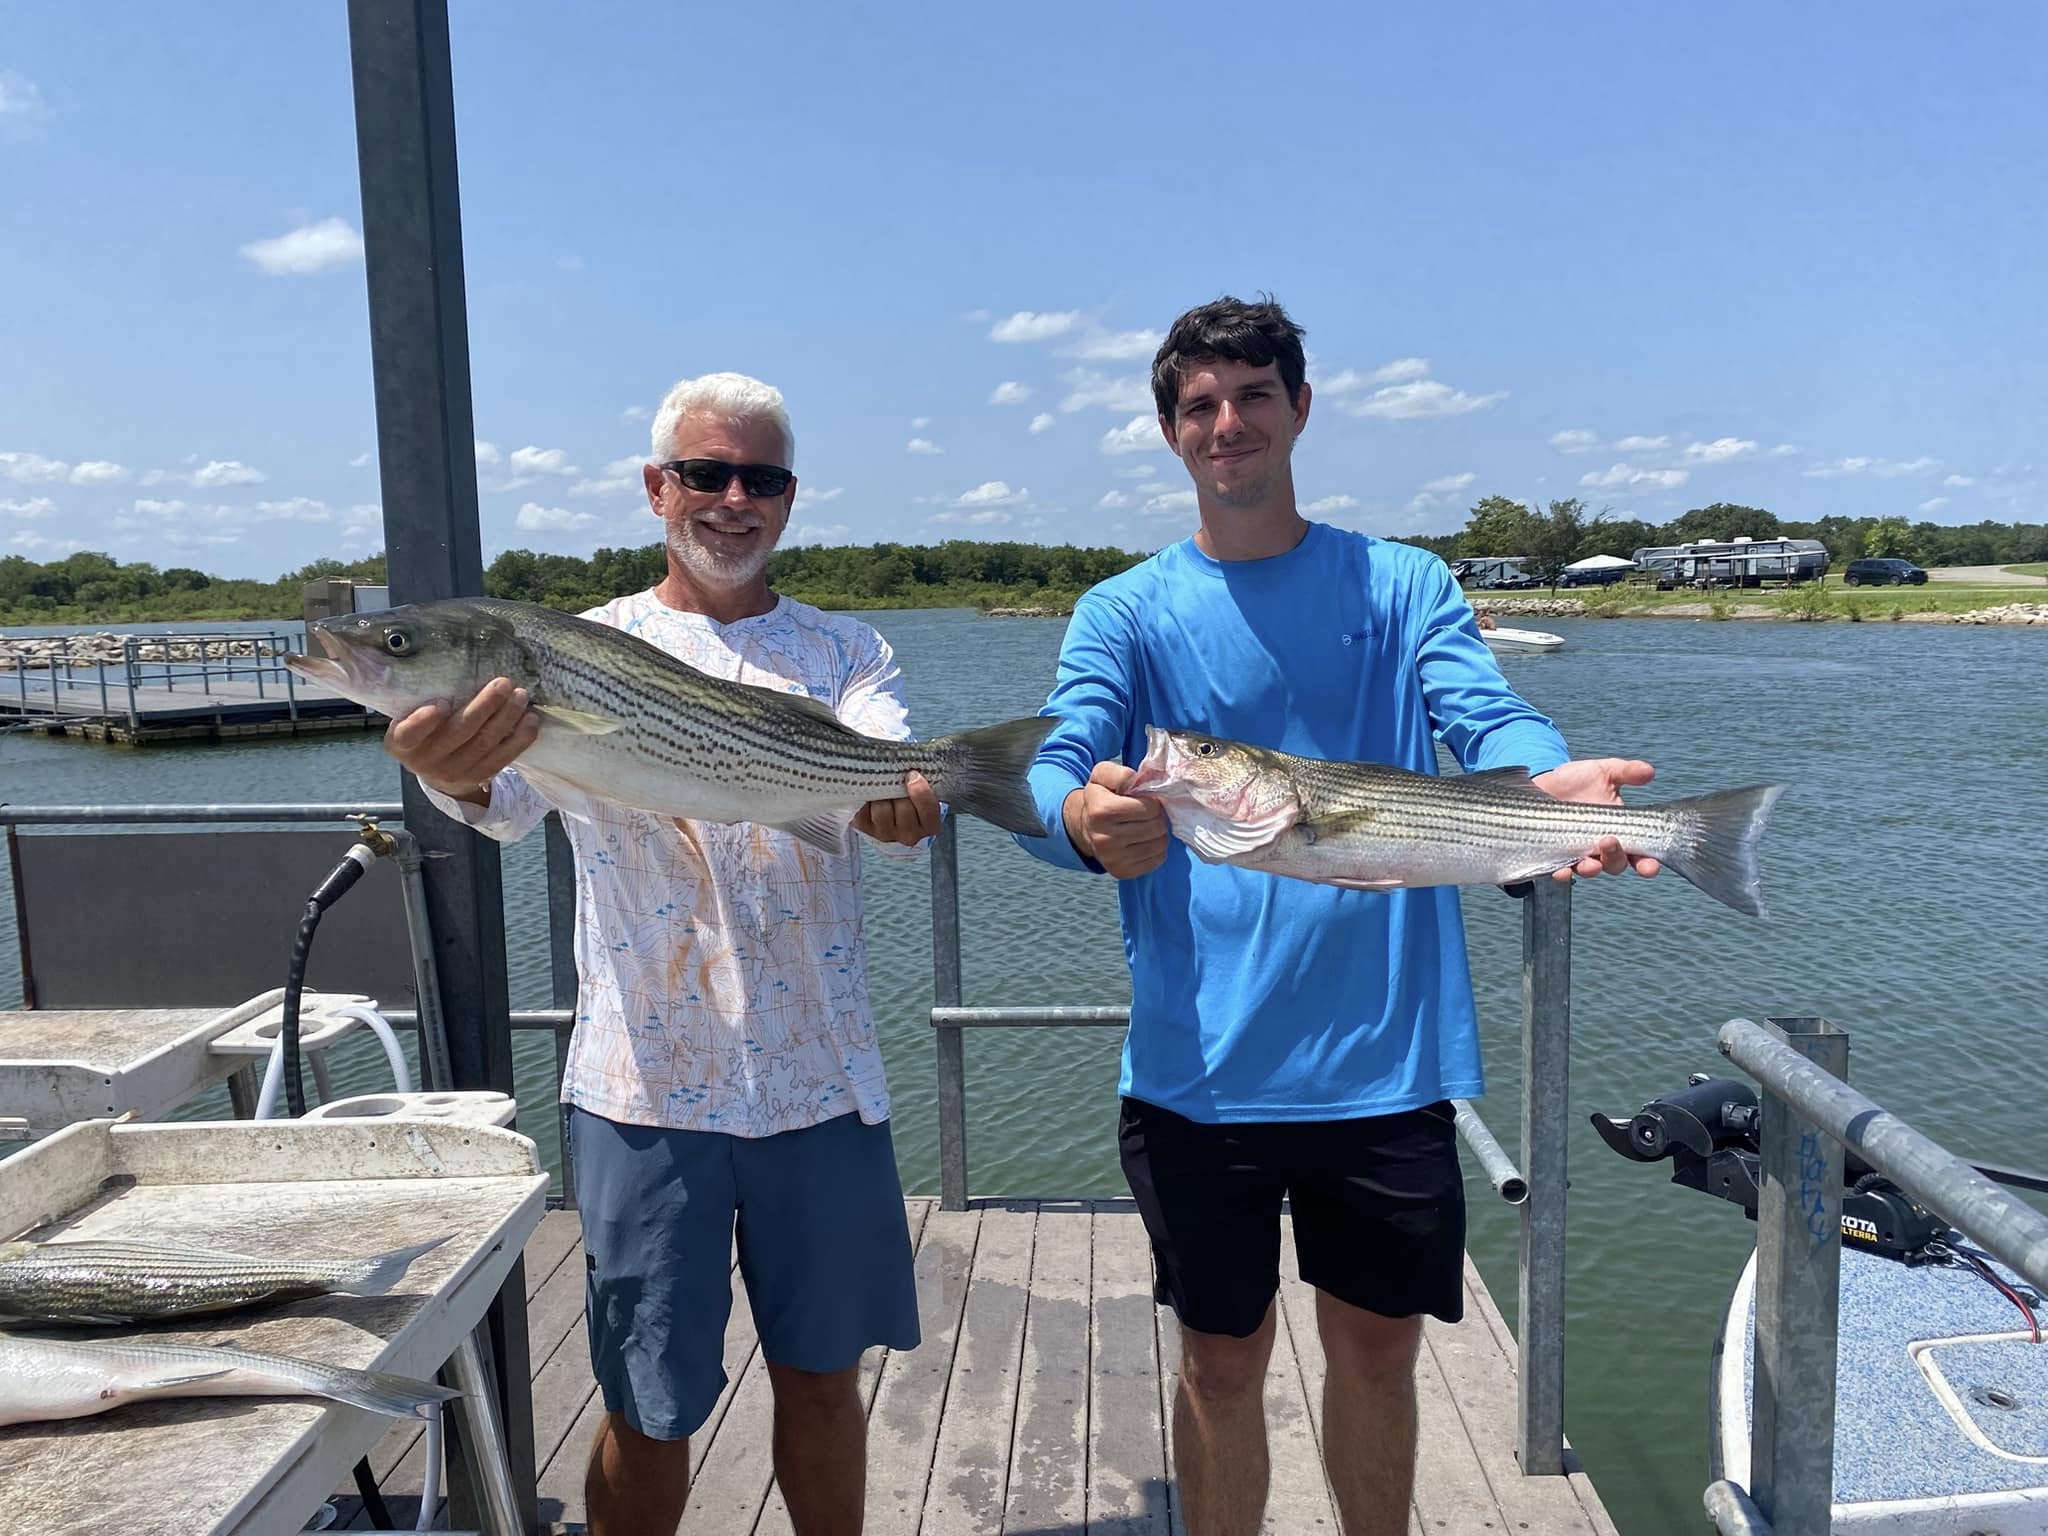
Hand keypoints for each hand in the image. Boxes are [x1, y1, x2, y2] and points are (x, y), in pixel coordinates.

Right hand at [383, 676, 540, 803]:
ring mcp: (453, 773)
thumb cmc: (425, 730)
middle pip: (457, 733)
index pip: (408, 734)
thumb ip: (422, 700)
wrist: (437, 769)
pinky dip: (519, 739)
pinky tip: (531, 720)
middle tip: (503, 684)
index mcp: (402, 743)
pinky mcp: (478, 777)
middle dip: (483, 707)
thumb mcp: (411, 717)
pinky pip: (502, 758)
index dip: (423, 721)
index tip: (441, 703)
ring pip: (484, 744)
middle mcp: (425, 761)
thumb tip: (451, 662)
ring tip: (520, 696)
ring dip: (506, 718)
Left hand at [852, 771, 942, 846]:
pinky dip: (866, 801)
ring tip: (882, 790)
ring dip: (881, 797)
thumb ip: (920, 779)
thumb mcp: (921, 786)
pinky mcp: (867, 830)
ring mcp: (887, 835)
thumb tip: (911, 765)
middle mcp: (910, 835)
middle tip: (896, 782)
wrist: (889, 802)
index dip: (921, 791)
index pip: (929, 810)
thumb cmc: (909, 790)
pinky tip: (870, 797)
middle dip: (899, 792)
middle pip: (904, 810)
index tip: (912, 774)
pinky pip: (863, 814)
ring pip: (882, 813)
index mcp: (929, 825)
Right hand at [1063, 760, 1168, 878]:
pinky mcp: (1121, 872)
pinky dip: (1157, 848)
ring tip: (1147, 826)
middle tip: (1149, 814)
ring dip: (1159, 833)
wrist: (1085, 827)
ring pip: (1160, 844)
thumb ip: (1120, 773)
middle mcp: (1104, 839)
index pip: (1149, 808)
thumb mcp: (1103, 775)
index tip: (1145, 800)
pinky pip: (1157, 859)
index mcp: (1100, 811)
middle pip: (1156, 826)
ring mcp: (1112, 859)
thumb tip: (1136, 782)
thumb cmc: (1101, 797)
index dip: (1153, 802)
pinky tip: (1145, 841)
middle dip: (1158, 817)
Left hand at [1531, 757, 1661, 880]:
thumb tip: (1649, 772)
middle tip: (1610, 842)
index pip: (1639, 853)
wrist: (1543, 784)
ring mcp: (1578, 853)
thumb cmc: (1576, 780)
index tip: (1650, 865)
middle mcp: (1601, 847)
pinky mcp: (1555, 856)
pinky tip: (1562, 870)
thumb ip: (1626, 771)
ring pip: (1590, 869)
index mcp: (1619, 831)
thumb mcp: (1603, 772)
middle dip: (1617, 859)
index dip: (1647, 863)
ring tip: (1591, 861)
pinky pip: (1561, 870)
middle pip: (1616, 864)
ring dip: (1592, 869)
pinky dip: (1563, 873)